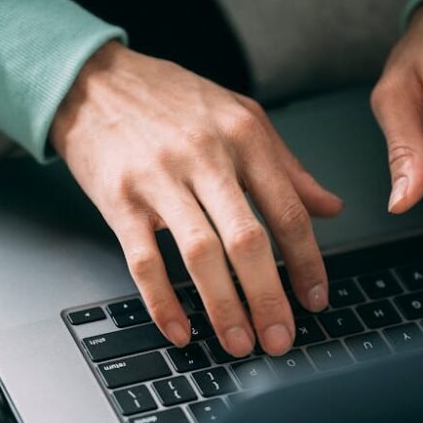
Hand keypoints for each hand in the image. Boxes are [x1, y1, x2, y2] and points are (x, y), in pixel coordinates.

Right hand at [50, 42, 341, 355]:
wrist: (93, 80)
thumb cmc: (169, 99)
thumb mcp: (239, 116)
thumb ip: (286, 166)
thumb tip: (330, 208)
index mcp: (243, 136)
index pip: (287, 210)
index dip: (306, 262)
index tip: (314, 299)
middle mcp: (205, 156)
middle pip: (247, 239)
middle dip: (268, 296)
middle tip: (279, 338)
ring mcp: (159, 179)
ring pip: (200, 254)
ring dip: (223, 307)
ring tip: (239, 342)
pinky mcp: (119, 199)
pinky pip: (144, 261)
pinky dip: (163, 302)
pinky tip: (179, 330)